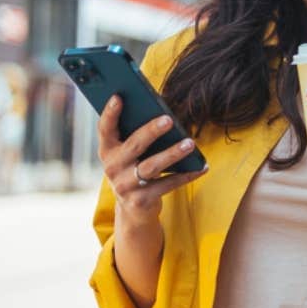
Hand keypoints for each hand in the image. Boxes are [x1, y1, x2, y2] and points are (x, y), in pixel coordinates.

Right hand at [97, 96, 207, 224]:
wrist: (133, 210)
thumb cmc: (135, 169)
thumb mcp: (130, 154)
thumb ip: (137, 135)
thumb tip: (163, 113)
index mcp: (108, 151)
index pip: (105, 129)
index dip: (110, 113)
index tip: (118, 97)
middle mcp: (112, 168)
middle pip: (134, 146)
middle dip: (151, 131)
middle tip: (168, 119)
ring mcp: (125, 186)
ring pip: (152, 167)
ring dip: (172, 154)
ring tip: (190, 143)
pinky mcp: (141, 200)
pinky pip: (167, 184)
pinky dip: (186, 175)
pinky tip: (201, 167)